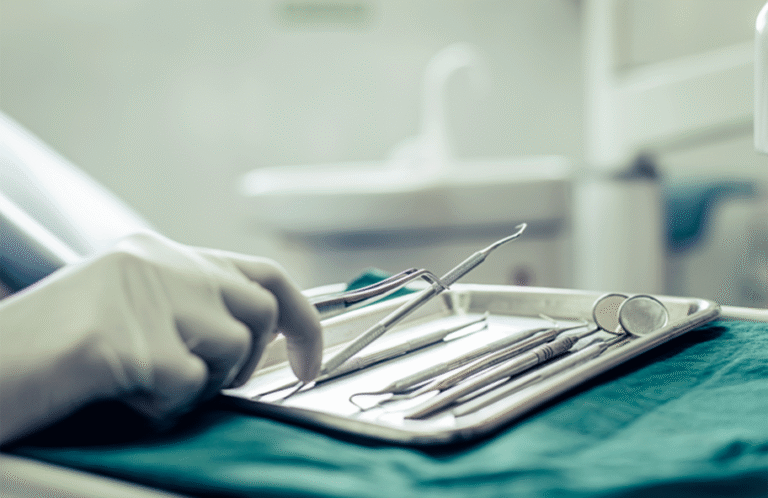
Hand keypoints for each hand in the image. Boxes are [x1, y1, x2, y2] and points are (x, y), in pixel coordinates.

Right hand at [0, 232, 321, 442]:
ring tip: (146, 387)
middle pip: (260, 309)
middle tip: (210, 384)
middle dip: (251, 359)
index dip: (301, 318)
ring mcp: (150, 296)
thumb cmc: (50, 348)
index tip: (311, 360)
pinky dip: (164, 407)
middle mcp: (162, 263)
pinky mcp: (136, 339)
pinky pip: (189, 386)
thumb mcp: (130, 310)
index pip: (262, 274)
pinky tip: (122, 397)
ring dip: (202, 384)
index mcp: (159, 252)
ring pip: (232, 348)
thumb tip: (256, 342)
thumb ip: (191, 310)